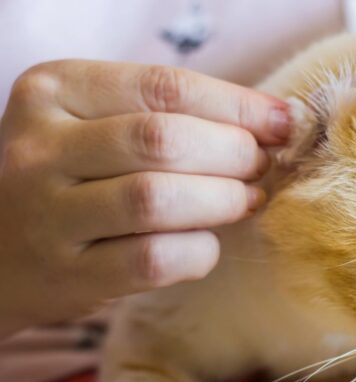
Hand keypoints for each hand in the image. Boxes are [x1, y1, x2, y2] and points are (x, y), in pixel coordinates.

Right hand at [0, 60, 291, 336]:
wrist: (0, 253)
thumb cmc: (74, 179)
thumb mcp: (100, 126)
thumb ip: (173, 116)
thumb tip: (275, 121)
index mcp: (55, 91)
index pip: (164, 86)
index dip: (238, 106)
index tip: (282, 122)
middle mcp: (40, 148)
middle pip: (164, 140)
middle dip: (234, 152)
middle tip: (260, 166)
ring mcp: (48, 216)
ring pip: (157, 199)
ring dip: (222, 200)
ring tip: (245, 200)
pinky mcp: (69, 276)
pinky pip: (155, 261)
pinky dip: (199, 251)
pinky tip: (206, 243)